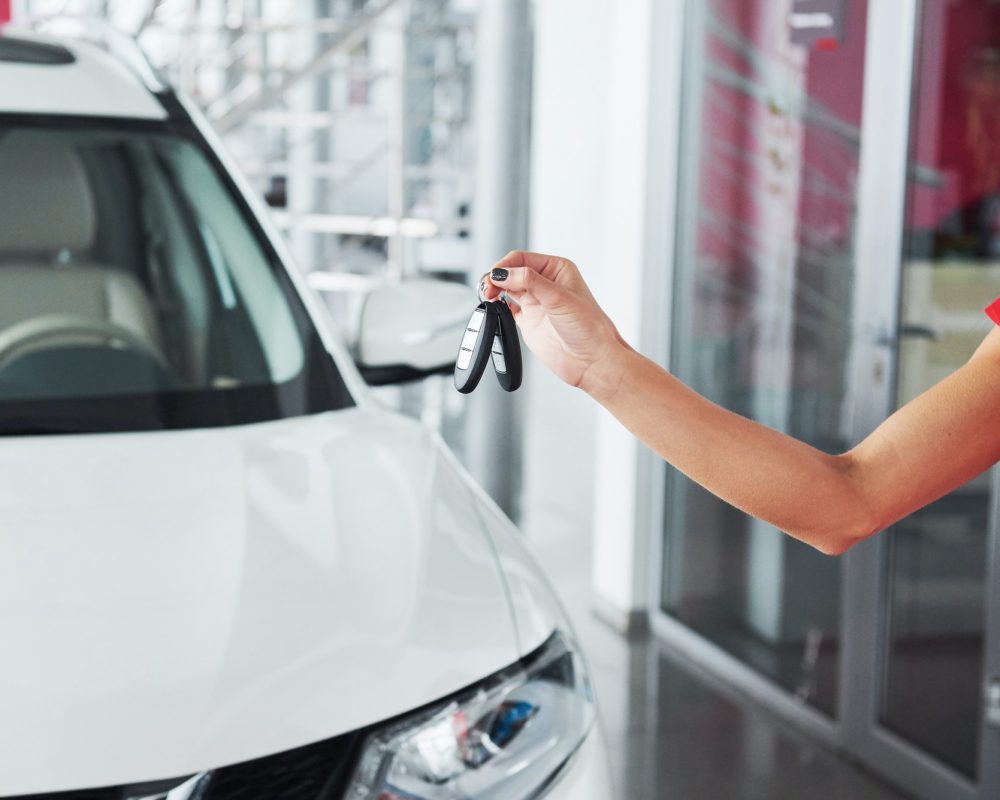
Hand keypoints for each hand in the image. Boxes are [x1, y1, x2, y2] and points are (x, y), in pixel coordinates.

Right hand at [479, 251, 629, 391]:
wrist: (591, 361)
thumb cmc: (589, 328)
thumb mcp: (559, 297)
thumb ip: (530, 282)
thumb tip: (504, 273)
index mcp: (556, 269)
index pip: (522, 259)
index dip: (505, 266)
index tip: (495, 276)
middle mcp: (545, 284)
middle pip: (511, 272)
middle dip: (497, 278)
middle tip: (488, 288)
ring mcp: (536, 302)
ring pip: (507, 289)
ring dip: (494, 290)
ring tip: (487, 296)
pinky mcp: (529, 320)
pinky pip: (506, 308)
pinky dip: (497, 307)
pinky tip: (494, 308)